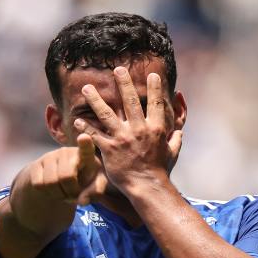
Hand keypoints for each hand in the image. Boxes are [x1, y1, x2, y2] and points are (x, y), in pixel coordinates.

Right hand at [29, 135, 106, 204]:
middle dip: (70, 192)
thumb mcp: (94, 187)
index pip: (86, 148)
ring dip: (58, 194)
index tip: (84, 138)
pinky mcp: (36, 164)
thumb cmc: (82, 181)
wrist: (60, 182)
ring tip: (64, 192)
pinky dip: (46, 193)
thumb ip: (94, 193)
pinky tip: (52, 190)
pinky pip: (39, 184)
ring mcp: (50, 156)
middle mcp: (67, 152)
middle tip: (73, 194)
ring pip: (50, 182)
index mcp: (85, 155)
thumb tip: (83, 201)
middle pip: (66, 176)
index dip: (85, 143)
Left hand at [73, 67, 182, 195]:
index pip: (156, 103)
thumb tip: (180, 130)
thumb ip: (175, 139)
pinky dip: (85, 127)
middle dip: (123, 83)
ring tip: (86, 88)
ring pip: (106, 114)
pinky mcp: (110, 149)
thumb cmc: (160, 171)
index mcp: (155, 129)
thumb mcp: (172, 153)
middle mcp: (139, 130)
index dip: (155, 88)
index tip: (153, 75)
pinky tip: (77, 118)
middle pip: (130, 101)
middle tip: (117, 69)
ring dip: (95, 99)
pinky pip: (95, 135)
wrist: (148, 187)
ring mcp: (123, 138)